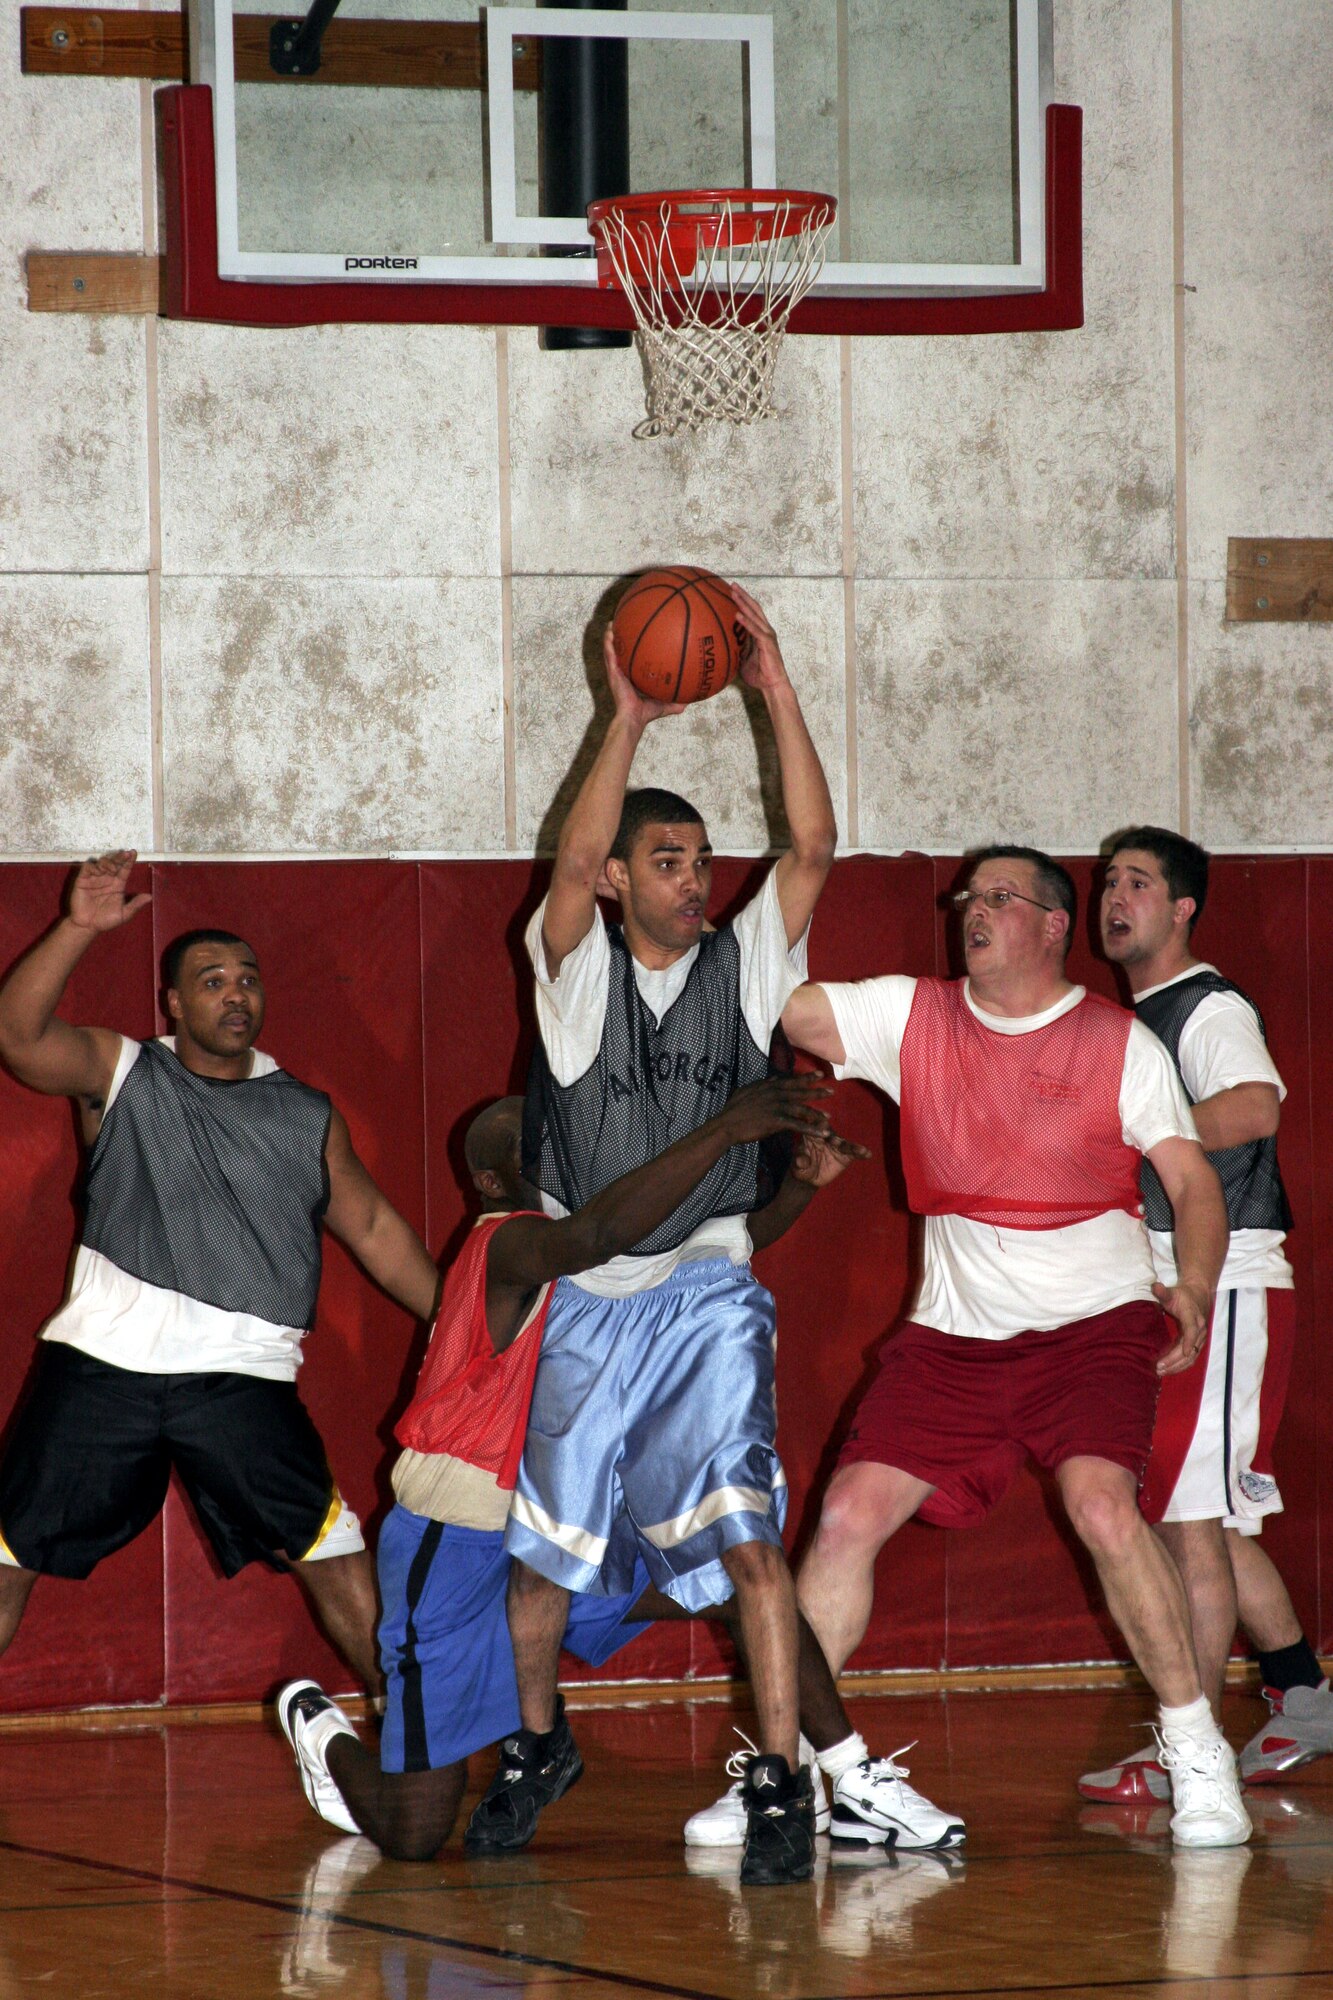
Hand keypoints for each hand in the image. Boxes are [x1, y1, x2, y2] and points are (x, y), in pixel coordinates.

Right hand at [66, 851, 150, 933]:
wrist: (88, 927)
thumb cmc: (105, 920)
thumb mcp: (124, 914)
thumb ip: (135, 905)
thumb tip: (150, 897)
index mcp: (117, 884)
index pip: (124, 869)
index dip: (129, 861)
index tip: (133, 852)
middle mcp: (107, 879)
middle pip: (114, 863)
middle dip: (120, 857)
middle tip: (125, 854)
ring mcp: (95, 878)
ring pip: (101, 862)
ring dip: (108, 862)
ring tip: (113, 868)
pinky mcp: (82, 880)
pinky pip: (87, 867)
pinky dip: (93, 866)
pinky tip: (99, 870)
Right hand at [603, 624, 686, 727]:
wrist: (633, 718)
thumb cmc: (646, 713)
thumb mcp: (666, 704)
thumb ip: (678, 701)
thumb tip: (693, 700)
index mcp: (633, 678)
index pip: (634, 660)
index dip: (635, 649)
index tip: (640, 636)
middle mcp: (624, 673)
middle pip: (622, 651)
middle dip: (622, 638)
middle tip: (625, 622)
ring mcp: (616, 672)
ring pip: (612, 650)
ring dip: (611, 635)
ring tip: (612, 622)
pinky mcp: (612, 672)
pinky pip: (609, 654)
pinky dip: (608, 642)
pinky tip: (609, 631)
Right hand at [713, 1076, 832, 1146]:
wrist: (727, 1124)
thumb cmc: (734, 1109)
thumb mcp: (747, 1091)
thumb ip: (762, 1084)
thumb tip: (773, 1079)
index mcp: (769, 1087)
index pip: (792, 1081)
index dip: (807, 1077)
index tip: (820, 1074)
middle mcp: (775, 1094)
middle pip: (800, 1092)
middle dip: (817, 1092)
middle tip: (832, 1091)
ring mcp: (777, 1107)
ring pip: (801, 1109)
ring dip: (816, 1113)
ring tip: (829, 1117)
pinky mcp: (776, 1121)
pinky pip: (798, 1126)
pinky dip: (811, 1130)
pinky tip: (821, 1134)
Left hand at [730, 583, 788, 692]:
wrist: (772, 685)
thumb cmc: (757, 674)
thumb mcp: (742, 659)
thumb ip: (735, 648)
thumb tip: (720, 645)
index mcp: (761, 632)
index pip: (752, 612)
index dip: (743, 600)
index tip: (731, 591)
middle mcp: (766, 630)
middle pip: (754, 608)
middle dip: (743, 595)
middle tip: (731, 584)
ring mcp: (767, 635)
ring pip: (755, 615)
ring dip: (743, 603)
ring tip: (733, 593)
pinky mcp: (768, 643)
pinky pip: (755, 630)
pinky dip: (746, 622)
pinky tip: (737, 615)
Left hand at [789, 1127, 871, 1187]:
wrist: (810, 1177)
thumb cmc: (801, 1167)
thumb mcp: (798, 1165)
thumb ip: (799, 1161)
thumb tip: (800, 1161)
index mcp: (810, 1133)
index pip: (812, 1125)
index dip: (816, 1123)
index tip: (822, 1123)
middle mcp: (824, 1135)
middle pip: (829, 1131)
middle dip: (833, 1135)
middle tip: (835, 1140)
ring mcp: (836, 1144)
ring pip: (843, 1143)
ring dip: (851, 1146)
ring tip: (860, 1150)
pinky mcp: (845, 1154)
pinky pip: (853, 1152)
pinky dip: (861, 1152)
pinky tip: (868, 1154)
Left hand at [1153, 1278, 1211, 1375]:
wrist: (1199, 1295)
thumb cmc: (1182, 1295)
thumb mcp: (1172, 1292)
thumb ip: (1163, 1292)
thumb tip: (1155, 1287)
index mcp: (1193, 1316)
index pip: (1192, 1330)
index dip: (1188, 1341)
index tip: (1183, 1352)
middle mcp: (1200, 1329)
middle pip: (1190, 1349)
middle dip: (1175, 1360)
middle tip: (1158, 1367)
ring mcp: (1201, 1338)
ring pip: (1192, 1357)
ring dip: (1177, 1366)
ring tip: (1161, 1371)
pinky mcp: (1198, 1343)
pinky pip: (1191, 1358)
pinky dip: (1181, 1365)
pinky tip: (1168, 1369)